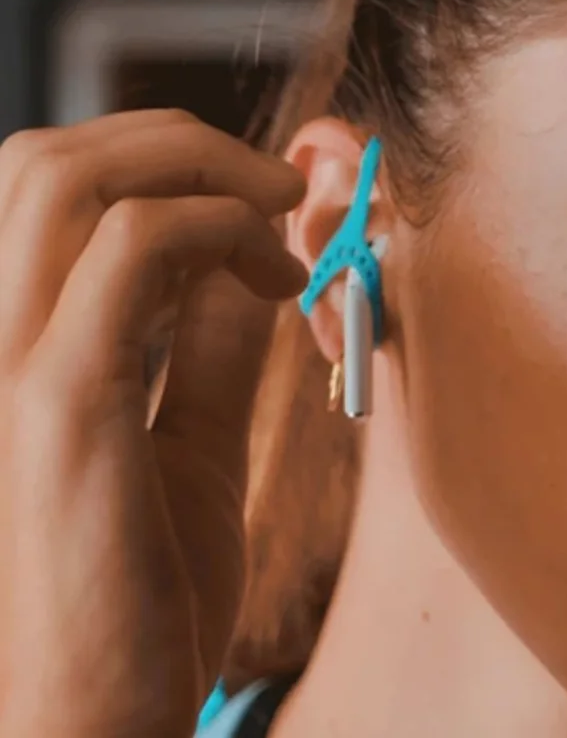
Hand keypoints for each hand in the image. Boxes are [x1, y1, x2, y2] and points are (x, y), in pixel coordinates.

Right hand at [0, 110, 307, 736]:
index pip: (57, 190)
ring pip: (70, 182)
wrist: (100, 720)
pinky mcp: (56, 406)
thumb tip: (252, 267)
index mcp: (24, 346)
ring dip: (198, 172)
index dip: (167, 163)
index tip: (267, 201)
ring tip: (283, 223)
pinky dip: (215, 232)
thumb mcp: (198, 445)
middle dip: (181, 144)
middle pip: (53, 160)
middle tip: (281, 190)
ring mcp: (11, 365)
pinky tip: (278, 281)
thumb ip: (215, 351)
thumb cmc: (146, 589)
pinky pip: (130, 256)